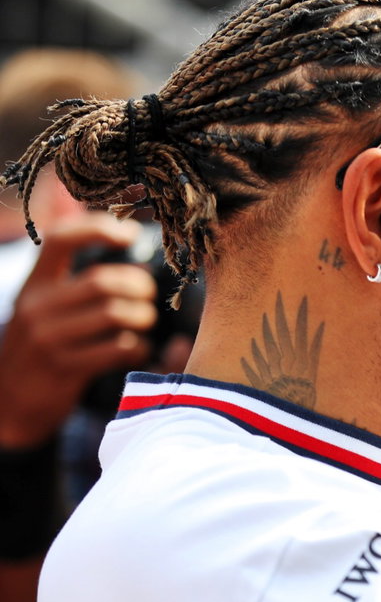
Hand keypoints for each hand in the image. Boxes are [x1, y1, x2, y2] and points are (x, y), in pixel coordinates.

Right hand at [0, 215, 156, 449]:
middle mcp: (37, 307)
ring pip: (115, 314)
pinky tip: (135, 349)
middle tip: (146, 295)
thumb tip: (73, 196)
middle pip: (103, 282)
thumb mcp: (39, 300)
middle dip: (138, 286)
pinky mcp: (66, 370)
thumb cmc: (39, 344)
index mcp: (33, 284)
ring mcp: (49, 340)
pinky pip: (119, 348)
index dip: (99, 229)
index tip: (130, 235)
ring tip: (143, 321)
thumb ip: (61, 259)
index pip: (61, 239)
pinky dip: (138, 347)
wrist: (9, 406)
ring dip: (142, 317)